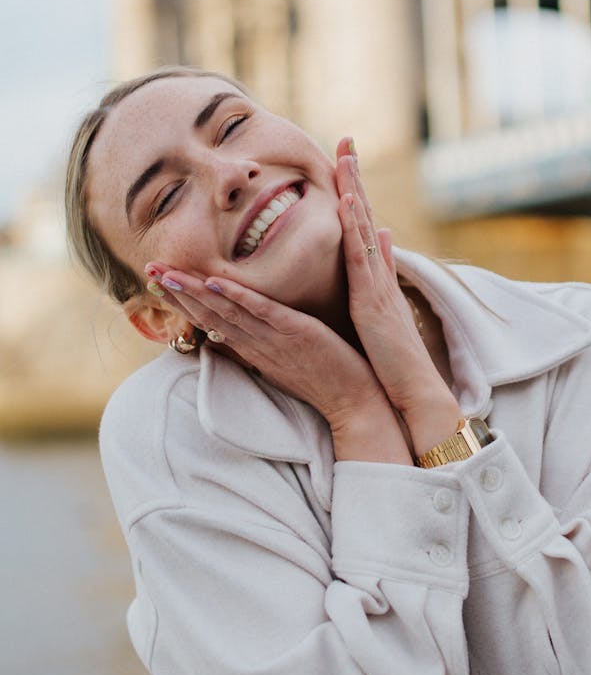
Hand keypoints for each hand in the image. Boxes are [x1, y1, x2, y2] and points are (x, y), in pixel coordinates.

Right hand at [145, 266, 411, 463]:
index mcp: (254, 349)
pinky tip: (217, 282)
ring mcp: (273, 340)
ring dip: (195, 292)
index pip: (210, 322)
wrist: (358, 404)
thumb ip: (264, 343)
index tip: (158, 283)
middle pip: (209, 316)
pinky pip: (262, 313)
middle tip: (148, 270)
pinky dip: (239, 297)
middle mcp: (256, 346)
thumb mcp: (288, 360)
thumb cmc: (328, 379)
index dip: (183, 303)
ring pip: (227, 312)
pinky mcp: (295, 334)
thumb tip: (244, 333)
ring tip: (167, 273)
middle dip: (177, 293)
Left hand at [334, 140, 461, 455]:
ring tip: (344, 154)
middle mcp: (380, 272)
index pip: (365, 223)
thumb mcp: (383, 307)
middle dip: (355, 175)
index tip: (346, 157)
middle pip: (365, 214)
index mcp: (377, 275)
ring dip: (354, 188)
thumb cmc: (393, 358)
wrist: (413, 390)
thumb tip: (385, 234)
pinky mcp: (372, 299)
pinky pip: (361, 257)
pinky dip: (354, 226)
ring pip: (363, 227)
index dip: (355, 189)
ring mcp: (377, 283)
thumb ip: (382, 269)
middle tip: (345, 139)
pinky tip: (345, 200)